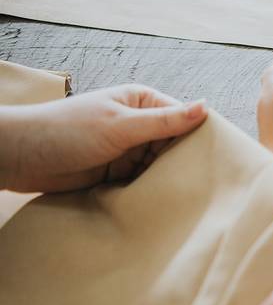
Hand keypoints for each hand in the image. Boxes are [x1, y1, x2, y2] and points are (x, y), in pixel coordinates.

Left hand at [0, 85, 206, 192]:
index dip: (201, 137)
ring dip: (167, 179)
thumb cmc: (66, 131)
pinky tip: (163, 202)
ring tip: (188, 197)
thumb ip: (164, 121)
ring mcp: (127, 149)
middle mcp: (138, 124)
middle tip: (207, 184)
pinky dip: (150, 191)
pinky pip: (143, 182)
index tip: (221, 158)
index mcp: (142, 102)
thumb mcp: (120, 125)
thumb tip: (206, 107)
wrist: (18, 157)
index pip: (184, 118)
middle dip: (185, 162)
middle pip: (175, 145)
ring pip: (160, 166)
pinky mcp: (116, 173)